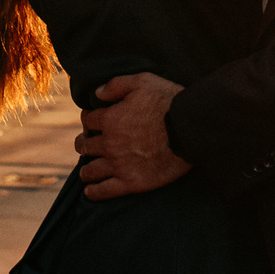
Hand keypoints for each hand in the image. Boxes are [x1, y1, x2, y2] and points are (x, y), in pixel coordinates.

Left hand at [72, 73, 190, 198]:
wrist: (190, 129)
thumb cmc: (168, 102)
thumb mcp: (142, 81)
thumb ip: (117, 85)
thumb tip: (97, 92)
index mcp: (110, 119)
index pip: (88, 120)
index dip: (88, 119)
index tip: (92, 123)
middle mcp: (110, 143)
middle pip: (86, 146)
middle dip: (84, 144)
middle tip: (85, 146)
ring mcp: (119, 164)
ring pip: (91, 170)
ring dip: (86, 170)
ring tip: (87, 172)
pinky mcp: (131, 182)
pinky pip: (105, 190)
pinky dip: (94, 192)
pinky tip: (90, 191)